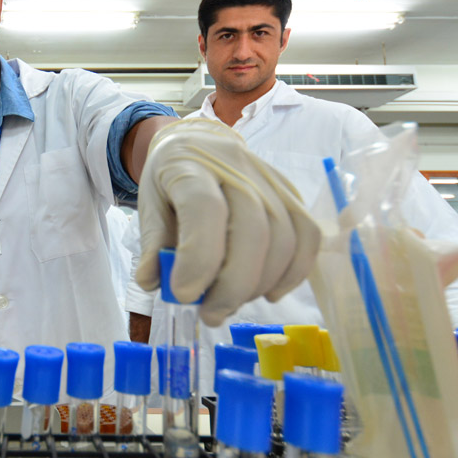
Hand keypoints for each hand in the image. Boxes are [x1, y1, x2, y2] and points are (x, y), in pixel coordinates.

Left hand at [135, 118, 320, 325]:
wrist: (195, 144)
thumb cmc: (169, 181)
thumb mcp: (150, 205)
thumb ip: (153, 244)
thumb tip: (154, 282)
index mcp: (191, 166)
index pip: (205, 208)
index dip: (198, 257)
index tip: (183, 294)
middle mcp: (235, 168)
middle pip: (252, 228)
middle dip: (233, 284)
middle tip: (210, 313)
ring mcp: (269, 179)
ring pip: (284, 237)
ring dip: (260, 283)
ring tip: (231, 303)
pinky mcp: (291, 193)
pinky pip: (307, 235)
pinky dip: (294, 272)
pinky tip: (269, 292)